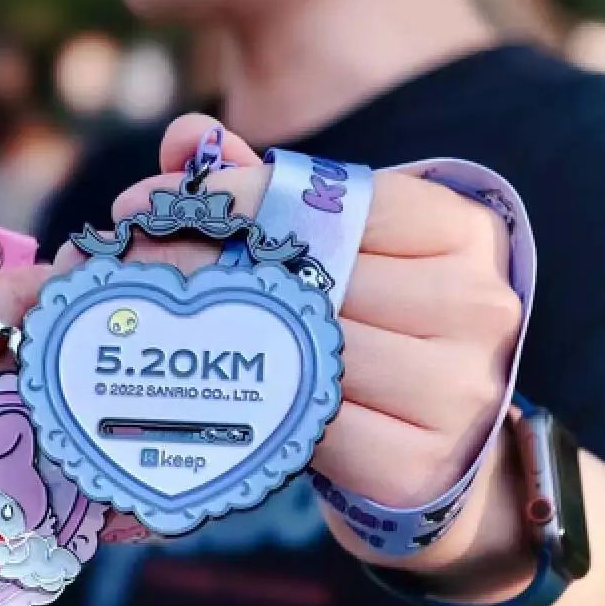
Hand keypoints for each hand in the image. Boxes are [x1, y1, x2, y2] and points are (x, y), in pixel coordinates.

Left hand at [56, 114, 523, 572]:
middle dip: (207, 265)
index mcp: (462, 230)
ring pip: (309, 350)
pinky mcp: (421, 466)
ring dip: (217, 338)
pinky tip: (210, 393)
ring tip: (151, 324)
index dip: (238, 198)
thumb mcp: (339, 249)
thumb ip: (268, 194)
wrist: (438, 453)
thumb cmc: (376, 328)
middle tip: (127, 264)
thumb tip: (185, 139)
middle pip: (316, 274)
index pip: (335, 198)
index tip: (152, 203)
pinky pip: (312, 427)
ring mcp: (458, 390)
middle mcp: (477, 304)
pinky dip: (254, 409)